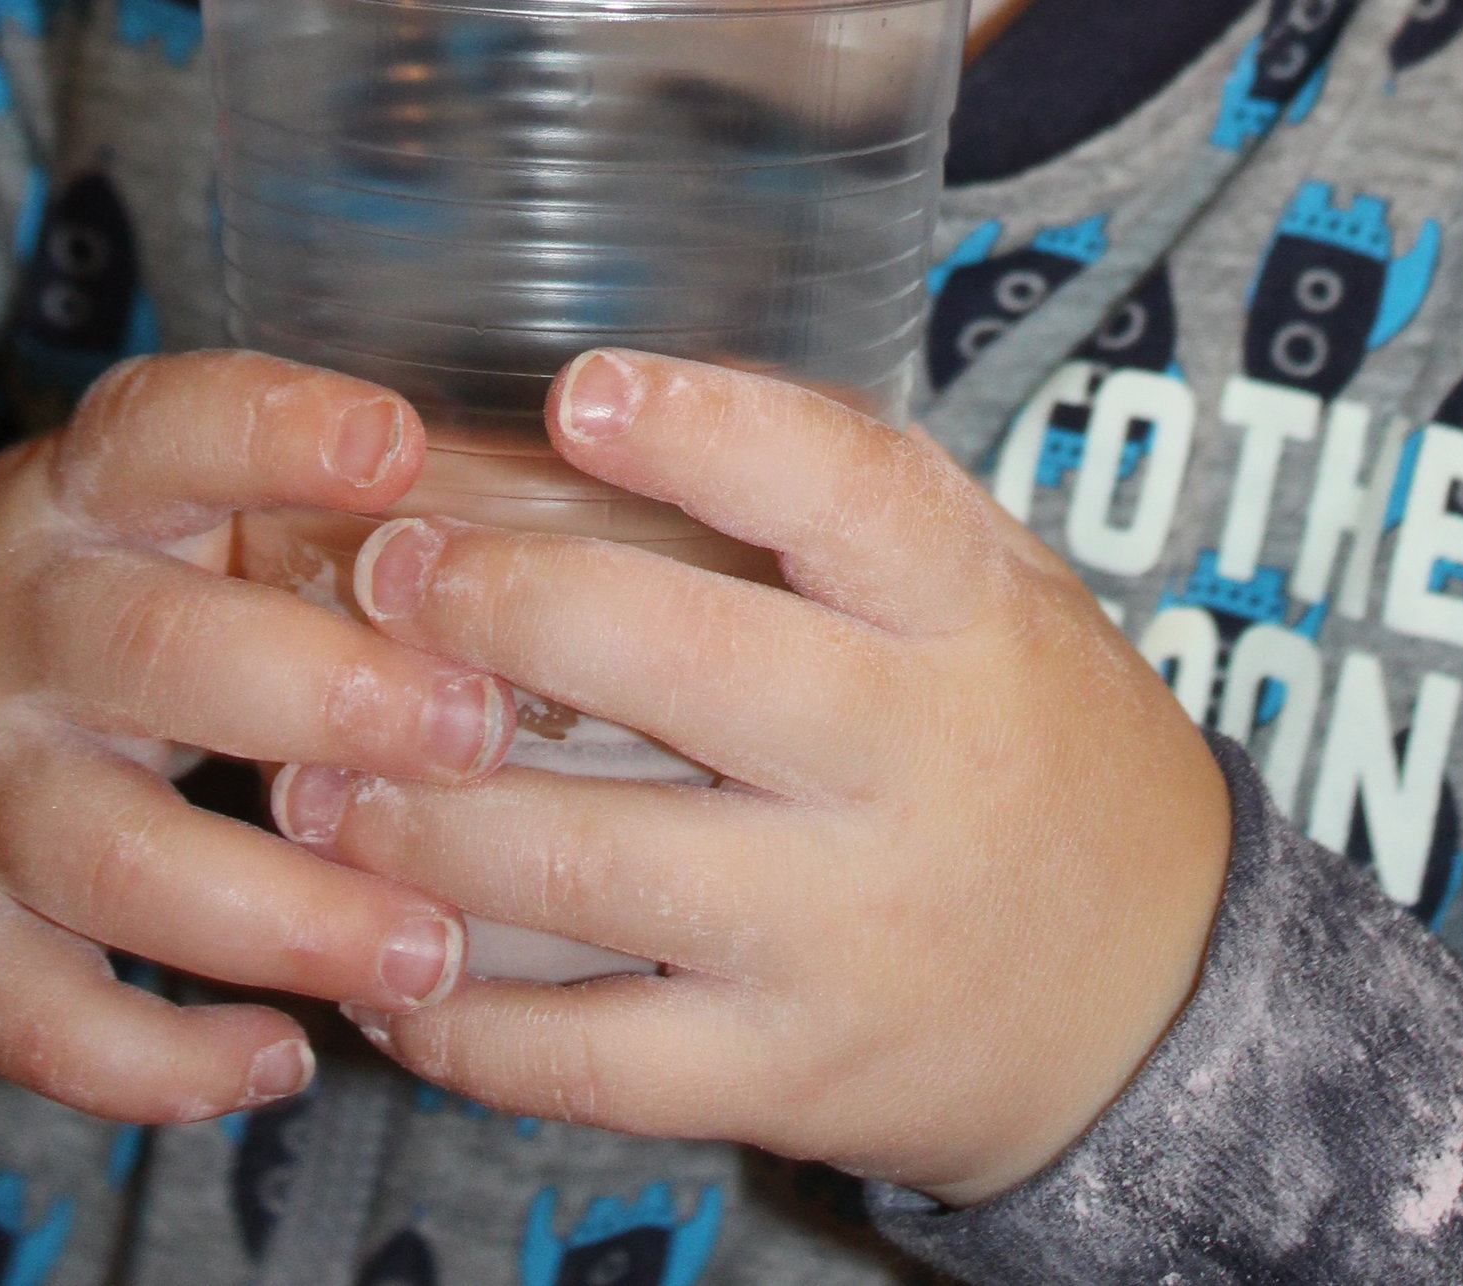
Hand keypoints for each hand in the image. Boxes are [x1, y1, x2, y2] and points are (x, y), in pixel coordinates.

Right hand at [0, 351, 512, 1122]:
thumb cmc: (93, 583)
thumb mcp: (164, 502)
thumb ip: (312, 509)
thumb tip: (563, 525)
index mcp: (83, 489)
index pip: (166, 428)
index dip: (278, 433)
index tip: (399, 447)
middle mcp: (12, 624)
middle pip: (159, 655)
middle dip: (333, 700)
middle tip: (479, 736)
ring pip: (115, 856)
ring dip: (287, 915)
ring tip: (432, 947)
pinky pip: (43, 1017)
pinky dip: (163, 1060)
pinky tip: (283, 1057)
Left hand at [273, 351, 1231, 1203]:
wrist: (1150, 997)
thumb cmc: (1026, 739)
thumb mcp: (987, 587)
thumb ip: (833, 506)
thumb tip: (603, 399)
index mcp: (961, 614)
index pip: (845, 490)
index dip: (705, 431)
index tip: (574, 391)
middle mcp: (908, 761)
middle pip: (687, 666)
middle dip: (507, 611)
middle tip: (386, 573)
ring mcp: (846, 928)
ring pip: (601, 870)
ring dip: (428, 824)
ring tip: (311, 780)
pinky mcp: (791, 1072)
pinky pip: (595, 1059)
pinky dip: (464, 1025)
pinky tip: (383, 969)